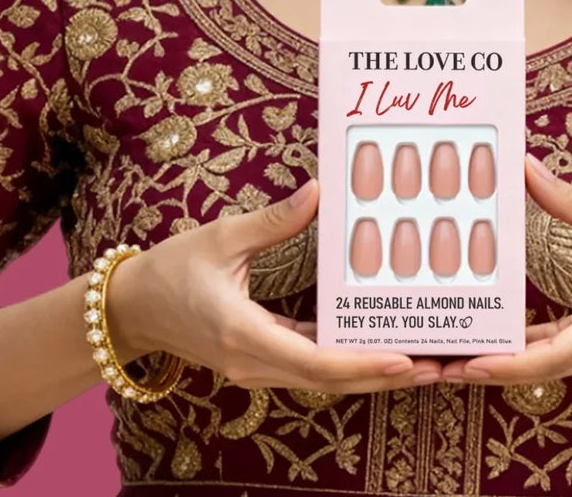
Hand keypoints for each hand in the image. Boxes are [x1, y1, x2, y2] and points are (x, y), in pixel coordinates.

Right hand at [108, 179, 442, 392]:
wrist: (132, 307)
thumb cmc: (172, 268)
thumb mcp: (222, 236)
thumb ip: (273, 220)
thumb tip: (318, 191)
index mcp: (244, 334)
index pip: (314, 361)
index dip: (363, 363)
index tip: (405, 359)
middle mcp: (254, 362)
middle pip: (330, 379)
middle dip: (385, 375)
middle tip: (438, 365)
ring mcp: (256, 367)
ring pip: (323, 378)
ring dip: (371, 372)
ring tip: (423, 361)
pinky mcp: (259, 360)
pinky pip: (309, 365)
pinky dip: (345, 360)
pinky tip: (377, 347)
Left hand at [441, 154, 571, 384]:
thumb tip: (525, 168)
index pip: (552, 356)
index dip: (505, 363)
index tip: (466, 364)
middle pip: (539, 369)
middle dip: (487, 368)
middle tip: (437, 363)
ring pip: (549, 365)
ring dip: (504, 361)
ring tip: (454, 352)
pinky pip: (565, 352)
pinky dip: (530, 349)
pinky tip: (499, 337)